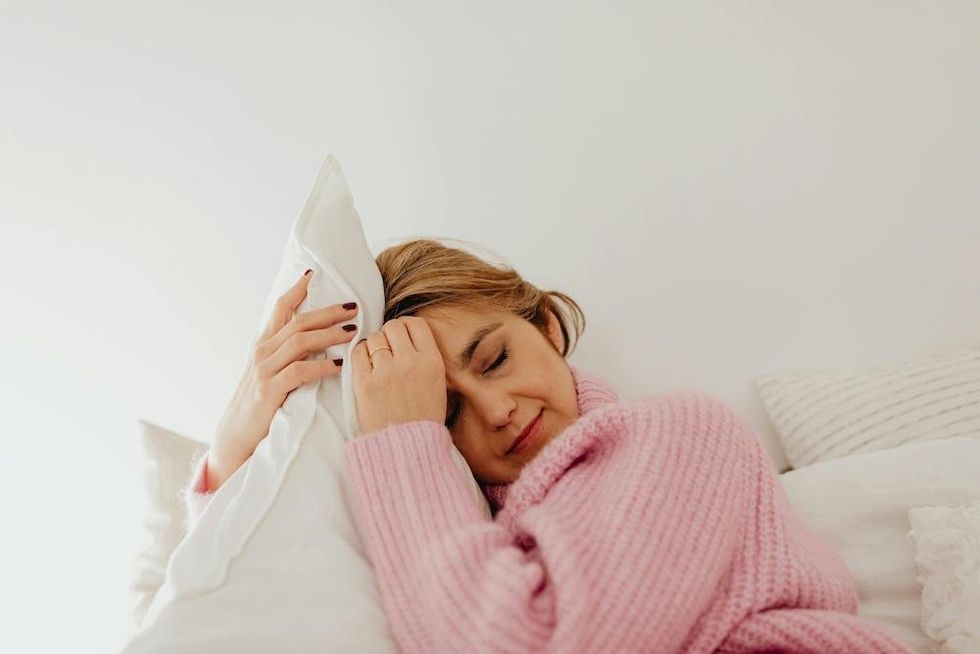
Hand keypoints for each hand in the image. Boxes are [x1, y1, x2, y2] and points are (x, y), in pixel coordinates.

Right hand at [207, 270, 359, 490]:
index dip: (297, 289)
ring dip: (329, 334)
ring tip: (352, 331)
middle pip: (298, 321)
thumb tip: (318, 337)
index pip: (281, 308)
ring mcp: (264, 370)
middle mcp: (263, 352)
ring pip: (300, 342)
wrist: (235, 436)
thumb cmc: (259, 404)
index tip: (315, 275)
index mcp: (264, 344)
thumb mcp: (270, 372)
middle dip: (328, 311)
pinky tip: (337, 365)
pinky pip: (298, 372)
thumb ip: (288, 354)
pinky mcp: (269, 391)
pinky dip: (320, 366)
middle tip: (353, 306)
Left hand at [352, 316, 447, 434]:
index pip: (416, 324)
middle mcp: (411, 362)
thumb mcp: (438, 385)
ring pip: (375, 338)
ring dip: (374, 345)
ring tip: (377, 361)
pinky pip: (357, 353)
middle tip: (387, 349)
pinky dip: (360, 355)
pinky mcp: (365, 383)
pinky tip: (365, 366)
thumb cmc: (423, 419)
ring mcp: (387, 372)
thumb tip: (407, 336)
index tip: (401, 335)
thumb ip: (425, 358)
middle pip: (394, 326)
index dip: (406, 326)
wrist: (407, 449)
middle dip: (389, 334)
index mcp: (432, 362)